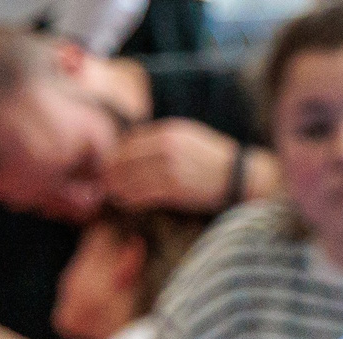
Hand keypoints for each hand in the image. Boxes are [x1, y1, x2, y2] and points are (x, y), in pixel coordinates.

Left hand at [105, 119, 243, 211]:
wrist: (240, 176)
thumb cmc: (214, 161)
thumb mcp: (189, 139)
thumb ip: (164, 141)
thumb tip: (136, 152)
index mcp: (169, 131)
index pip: (131, 140)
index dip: (116, 153)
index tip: (108, 164)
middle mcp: (167, 146)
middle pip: (127, 158)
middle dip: (111, 171)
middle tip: (102, 181)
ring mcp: (171, 167)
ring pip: (132, 177)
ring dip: (118, 187)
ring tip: (110, 193)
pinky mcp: (176, 188)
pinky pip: (144, 193)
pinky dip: (131, 198)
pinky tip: (125, 202)